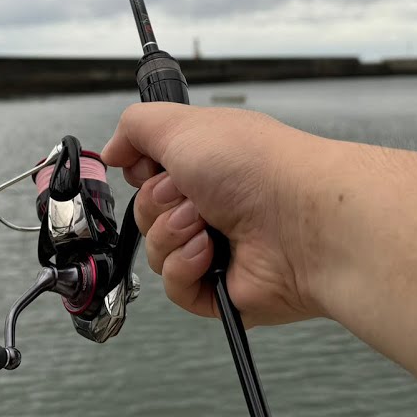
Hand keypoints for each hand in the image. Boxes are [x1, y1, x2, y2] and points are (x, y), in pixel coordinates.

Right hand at [102, 103, 333, 325]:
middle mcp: (214, 205)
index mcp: (207, 165)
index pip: (149, 175)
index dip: (142, 173)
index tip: (149, 167)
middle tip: (189, 196)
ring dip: (171, 235)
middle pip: (146, 215)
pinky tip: (210, 254)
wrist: (303, 219)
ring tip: (206, 225)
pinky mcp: (222, 291)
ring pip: (156, 253)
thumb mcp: (181, 125)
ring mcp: (218, 250)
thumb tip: (113, 150)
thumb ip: (136, 128)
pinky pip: (175, 288)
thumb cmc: (257, 166)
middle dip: (158, 204)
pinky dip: (184, 268)